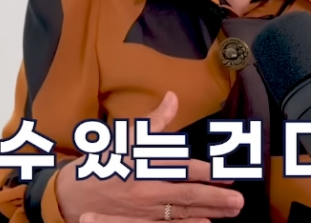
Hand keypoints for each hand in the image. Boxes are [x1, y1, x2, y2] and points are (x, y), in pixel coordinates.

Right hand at [55, 91, 244, 222]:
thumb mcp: (124, 137)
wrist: (71, 195)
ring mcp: (142, 209)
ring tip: (232, 210)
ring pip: (182, 212)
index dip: (207, 172)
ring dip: (209, 212)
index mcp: (143, 163)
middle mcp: (145, 188)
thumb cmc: (102, 162)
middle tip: (239, 200)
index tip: (228, 173)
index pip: (181, 168)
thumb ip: (154, 121)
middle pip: (187, 194)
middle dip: (215, 197)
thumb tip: (173, 98)